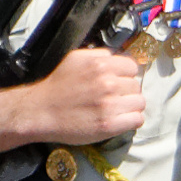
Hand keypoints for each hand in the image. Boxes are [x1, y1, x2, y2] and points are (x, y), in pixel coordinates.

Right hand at [25, 47, 148, 147]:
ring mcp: (109, 105)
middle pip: (136, 85)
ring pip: (140, 103)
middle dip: (127, 91)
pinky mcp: (109, 125)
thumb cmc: (57, 86)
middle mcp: (108, 83)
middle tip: (115, 97)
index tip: (119, 82)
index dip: (126, 75)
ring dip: (131, 106)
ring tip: (118, 109)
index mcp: (101, 65)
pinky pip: (137, 120)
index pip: (132, 66)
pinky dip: (131, 120)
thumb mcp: (75, 59)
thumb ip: (99, 55)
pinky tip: (120, 120)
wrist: (41, 112)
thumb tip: (117, 56)